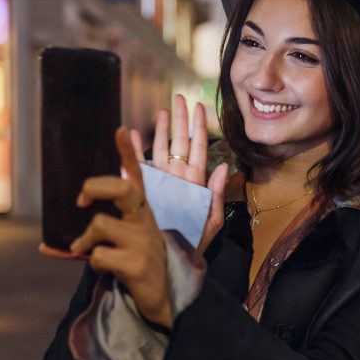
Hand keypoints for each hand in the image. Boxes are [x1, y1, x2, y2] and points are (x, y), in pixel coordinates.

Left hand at [67, 128, 172, 328]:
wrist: (164, 298)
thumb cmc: (137, 265)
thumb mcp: (121, 246)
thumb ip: (87, 241)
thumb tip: (44, 248)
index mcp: (141, 212)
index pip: (136, 176)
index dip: (127, 152)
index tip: (118, 130)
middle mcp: (144, 221)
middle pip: (120, 189)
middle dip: (94, 187)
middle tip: (80, 201)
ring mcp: (142, 241)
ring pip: (100, 224)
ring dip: (84, 239)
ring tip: (83, 248)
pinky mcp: (136, 263)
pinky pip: (99, 255)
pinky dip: (93, 262)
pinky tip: (105, 268)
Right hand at [131, 94, 228, 253]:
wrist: (170, 261)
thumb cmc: (193, 244)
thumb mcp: (211, 222)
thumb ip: (216, 195)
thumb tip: (224, 167)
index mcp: (195, 182)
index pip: (199, 148)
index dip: (198, 127)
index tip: (199, 107)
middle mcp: (177, 177)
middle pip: (180, 142)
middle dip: (180, 120)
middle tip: (180, 98)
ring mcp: (161, 181)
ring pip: (161, 149)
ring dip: (161, 129)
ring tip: (163, 111)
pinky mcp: (144, 189)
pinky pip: (140, 165)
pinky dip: (137, 149)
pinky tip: (135, 134)